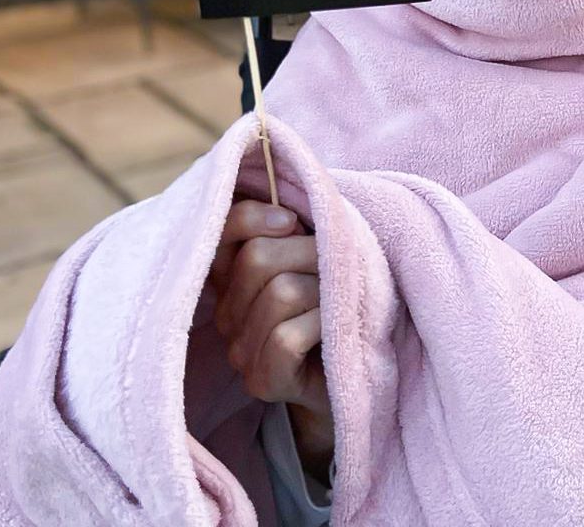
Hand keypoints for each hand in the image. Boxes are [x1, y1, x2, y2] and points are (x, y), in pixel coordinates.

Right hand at [210, 199, 333, 480]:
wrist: (362, 373)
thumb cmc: (343, 304)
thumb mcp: (320, 256)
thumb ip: (296, 229)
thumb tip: (284, 202)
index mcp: (233, 277)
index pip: (221, 231)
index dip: (254, 216)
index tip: (292, 221)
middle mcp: (227, 313)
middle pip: (257, 259)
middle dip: (310, 253)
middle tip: (335, 269)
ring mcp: (240, 350)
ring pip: (279, 294)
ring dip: (325, 291)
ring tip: (338, 303)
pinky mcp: (262, 380)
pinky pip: (286, 336)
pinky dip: (322, 325)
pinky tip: (335, 331)